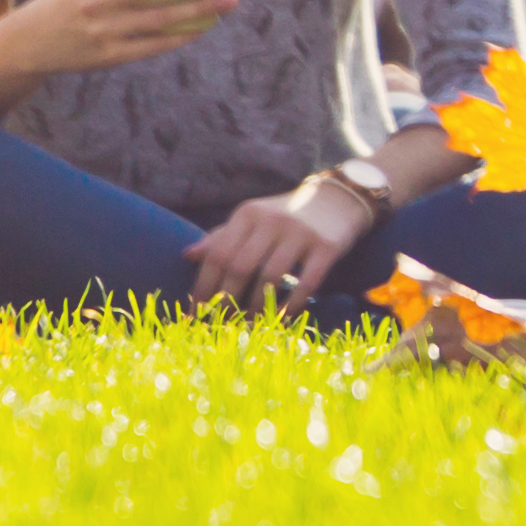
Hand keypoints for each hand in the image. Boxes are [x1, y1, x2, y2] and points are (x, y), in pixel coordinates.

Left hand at [186, 171, 377, 310]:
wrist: (338, 201)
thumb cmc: (285, 217)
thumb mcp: (253, 220)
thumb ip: (222, 237)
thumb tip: (187, 256)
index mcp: (248, 214)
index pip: (218, 254)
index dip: (204, 287)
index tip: (195, 313)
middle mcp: (273, 220)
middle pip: (240, 268)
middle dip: (227, 301)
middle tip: (222, 324)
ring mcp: (302, 232)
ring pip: (270, 277)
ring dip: (257, 307)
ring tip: (250, 325)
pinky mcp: (327, 246)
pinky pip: (306, 282)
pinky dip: (292, 305)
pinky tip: (283, 318)